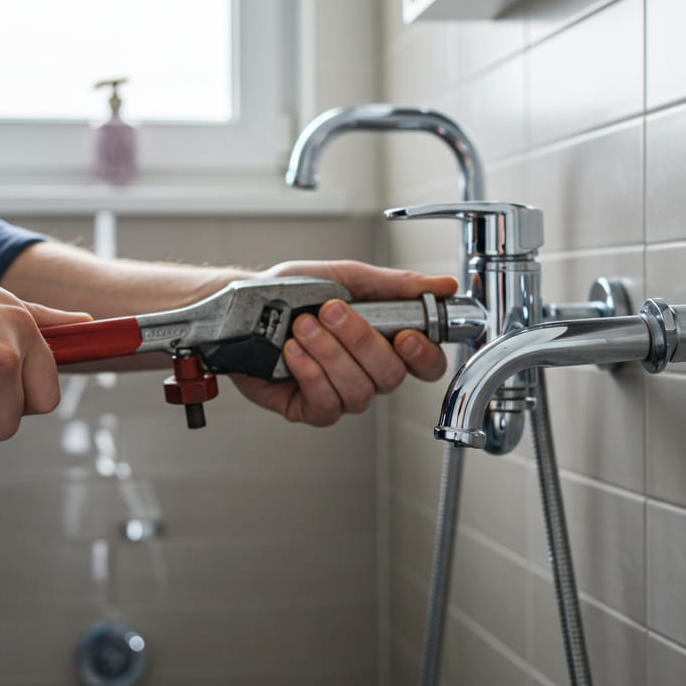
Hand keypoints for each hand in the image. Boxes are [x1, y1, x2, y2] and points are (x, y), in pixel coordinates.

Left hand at [231, 260, 456, 425]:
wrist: (242, 306)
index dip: (423, 356)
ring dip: (329, 353)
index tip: (406, 335)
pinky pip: (326, 404)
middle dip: (359, 340)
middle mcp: (366, 373)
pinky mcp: (309, 409)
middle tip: (330, 311)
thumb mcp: (344, 276)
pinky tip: (293, 352)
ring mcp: (339, 393)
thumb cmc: (291, 291)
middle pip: (390, 376)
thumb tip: (444, 286)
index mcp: (384, 342)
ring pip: (358, 391)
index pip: (426, 364)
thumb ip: (394, 285)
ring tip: (302, 326)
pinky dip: (309, 373)